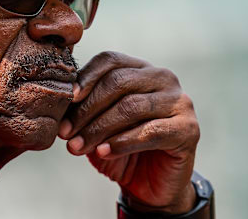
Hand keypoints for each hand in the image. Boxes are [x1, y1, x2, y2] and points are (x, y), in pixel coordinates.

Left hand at [58, 51, 199, 213]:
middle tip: (65, 132)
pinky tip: (103, 152)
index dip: (85, 78)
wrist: (150, 186)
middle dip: (87, 108)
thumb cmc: (119, 148)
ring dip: (98, 128)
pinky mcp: (188, 129)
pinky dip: (121, 142)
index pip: (110, 60)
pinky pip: (150, 131)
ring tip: (77, 147)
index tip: (66, 99)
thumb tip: (58, 98)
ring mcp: (179, 102)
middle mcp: (163, 78)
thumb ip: (83, 106)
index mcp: (140, 68)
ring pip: (131, 106)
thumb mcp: (96, 123)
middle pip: (118, 82)